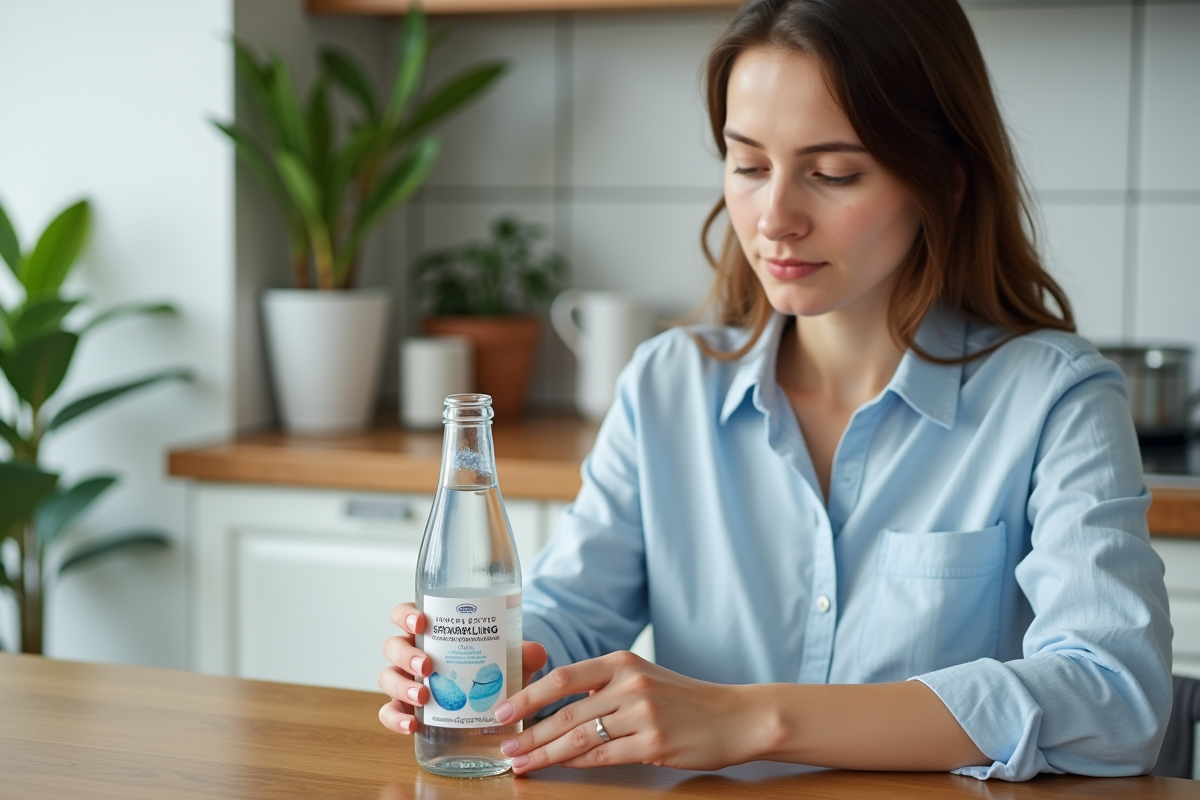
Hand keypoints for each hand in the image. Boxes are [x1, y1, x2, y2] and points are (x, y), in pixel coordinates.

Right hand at [378, 602, 547, 734]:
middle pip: (392, 646)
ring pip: (387, 678)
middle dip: (406, 655)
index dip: (406, 615)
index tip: (421, 622)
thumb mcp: (506, 658)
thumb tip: (537, 652)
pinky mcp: (405, 708)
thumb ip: (522, 653)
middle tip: (428, 665)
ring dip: (401, 686)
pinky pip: (388, 713)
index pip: (405, 614)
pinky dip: (395, 718)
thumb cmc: (489, 667)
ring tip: (424, 696)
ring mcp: (404, 680)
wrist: (489, 698)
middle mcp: (411, 652)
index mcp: (429, 631)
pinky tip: (412, 725)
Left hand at [492, 651, 754, 773]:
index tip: (501, 712)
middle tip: (503, 747)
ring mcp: (642, 714)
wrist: (737, 716)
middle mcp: (629, 684)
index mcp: (622, 662)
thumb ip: (604, 686)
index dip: (527, 696)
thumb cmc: (686, 699)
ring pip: (580, 737)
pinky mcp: (653, 742)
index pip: (562, 677)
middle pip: (565, 711)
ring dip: (545, 753)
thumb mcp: (644, 678)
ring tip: (522, 763)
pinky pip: (604, 756)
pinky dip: (578, 763)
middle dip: (528, 732)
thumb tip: (554, 707)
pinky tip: (559, 767)